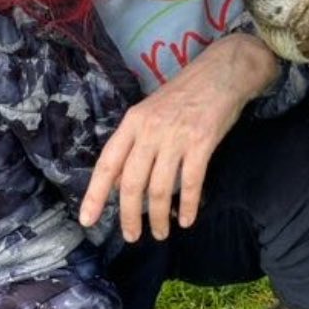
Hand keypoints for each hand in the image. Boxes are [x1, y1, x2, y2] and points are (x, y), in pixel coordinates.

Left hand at [79, 33, 278, 241]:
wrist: (221, 72)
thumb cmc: (185, 93)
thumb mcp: (150, 111)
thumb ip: (133, 143)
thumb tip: (118, 180)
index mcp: (133, 121)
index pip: (108, 162)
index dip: (95, 194)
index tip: (87, 220)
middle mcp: (150, 130)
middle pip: (132, 183)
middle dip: (130, 216)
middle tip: (132, 236)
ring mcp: (176, 136)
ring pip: (160, 188)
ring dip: (159, 217)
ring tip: (161, 233)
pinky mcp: (202, 142)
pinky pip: (191, 182)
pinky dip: (188, 205)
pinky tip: (187, 219)